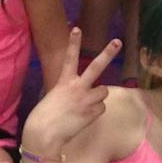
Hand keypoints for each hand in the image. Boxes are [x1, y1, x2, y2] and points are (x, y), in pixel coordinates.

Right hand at [21, 30, 119, 158]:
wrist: (44, 134)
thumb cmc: (44, 117)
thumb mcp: (54, 97)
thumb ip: (68, 91)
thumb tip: (81, 95)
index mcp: (64, 82)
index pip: (69, 57)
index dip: (74, 42)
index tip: (77, 28)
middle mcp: (77, 87)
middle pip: (96, 67)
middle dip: (108, 53)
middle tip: (117, 42)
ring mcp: (86, 99)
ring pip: (103, 91)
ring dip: (98, 97)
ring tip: (87, 105)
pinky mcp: (93, 112)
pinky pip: (101, 108)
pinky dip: (95, 112)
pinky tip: (84, 117)